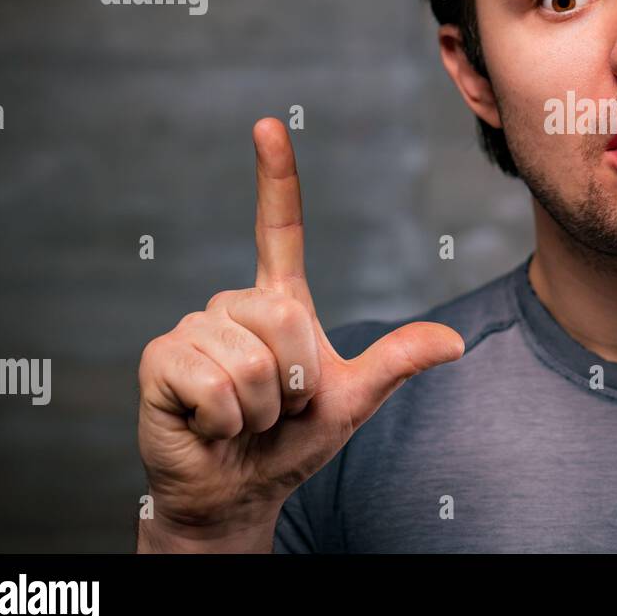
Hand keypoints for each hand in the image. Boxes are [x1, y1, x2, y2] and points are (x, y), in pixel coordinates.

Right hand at [136, 118, 463, 550]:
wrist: (239, 491)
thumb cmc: (291, 441)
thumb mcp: (354, 399)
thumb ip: (396, 363)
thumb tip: (455, 342)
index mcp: (279, 301)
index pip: (279, 228)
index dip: (277, 177)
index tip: (269, 125)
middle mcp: (233, 304)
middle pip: (286, 318)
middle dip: (295, 380)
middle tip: (274, 407)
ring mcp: (194, 328)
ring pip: (253, 358)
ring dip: (261, 406)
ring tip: (242, 417)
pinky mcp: (161, 361)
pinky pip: (214, 383)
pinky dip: (225, 419)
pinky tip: (210, 425)